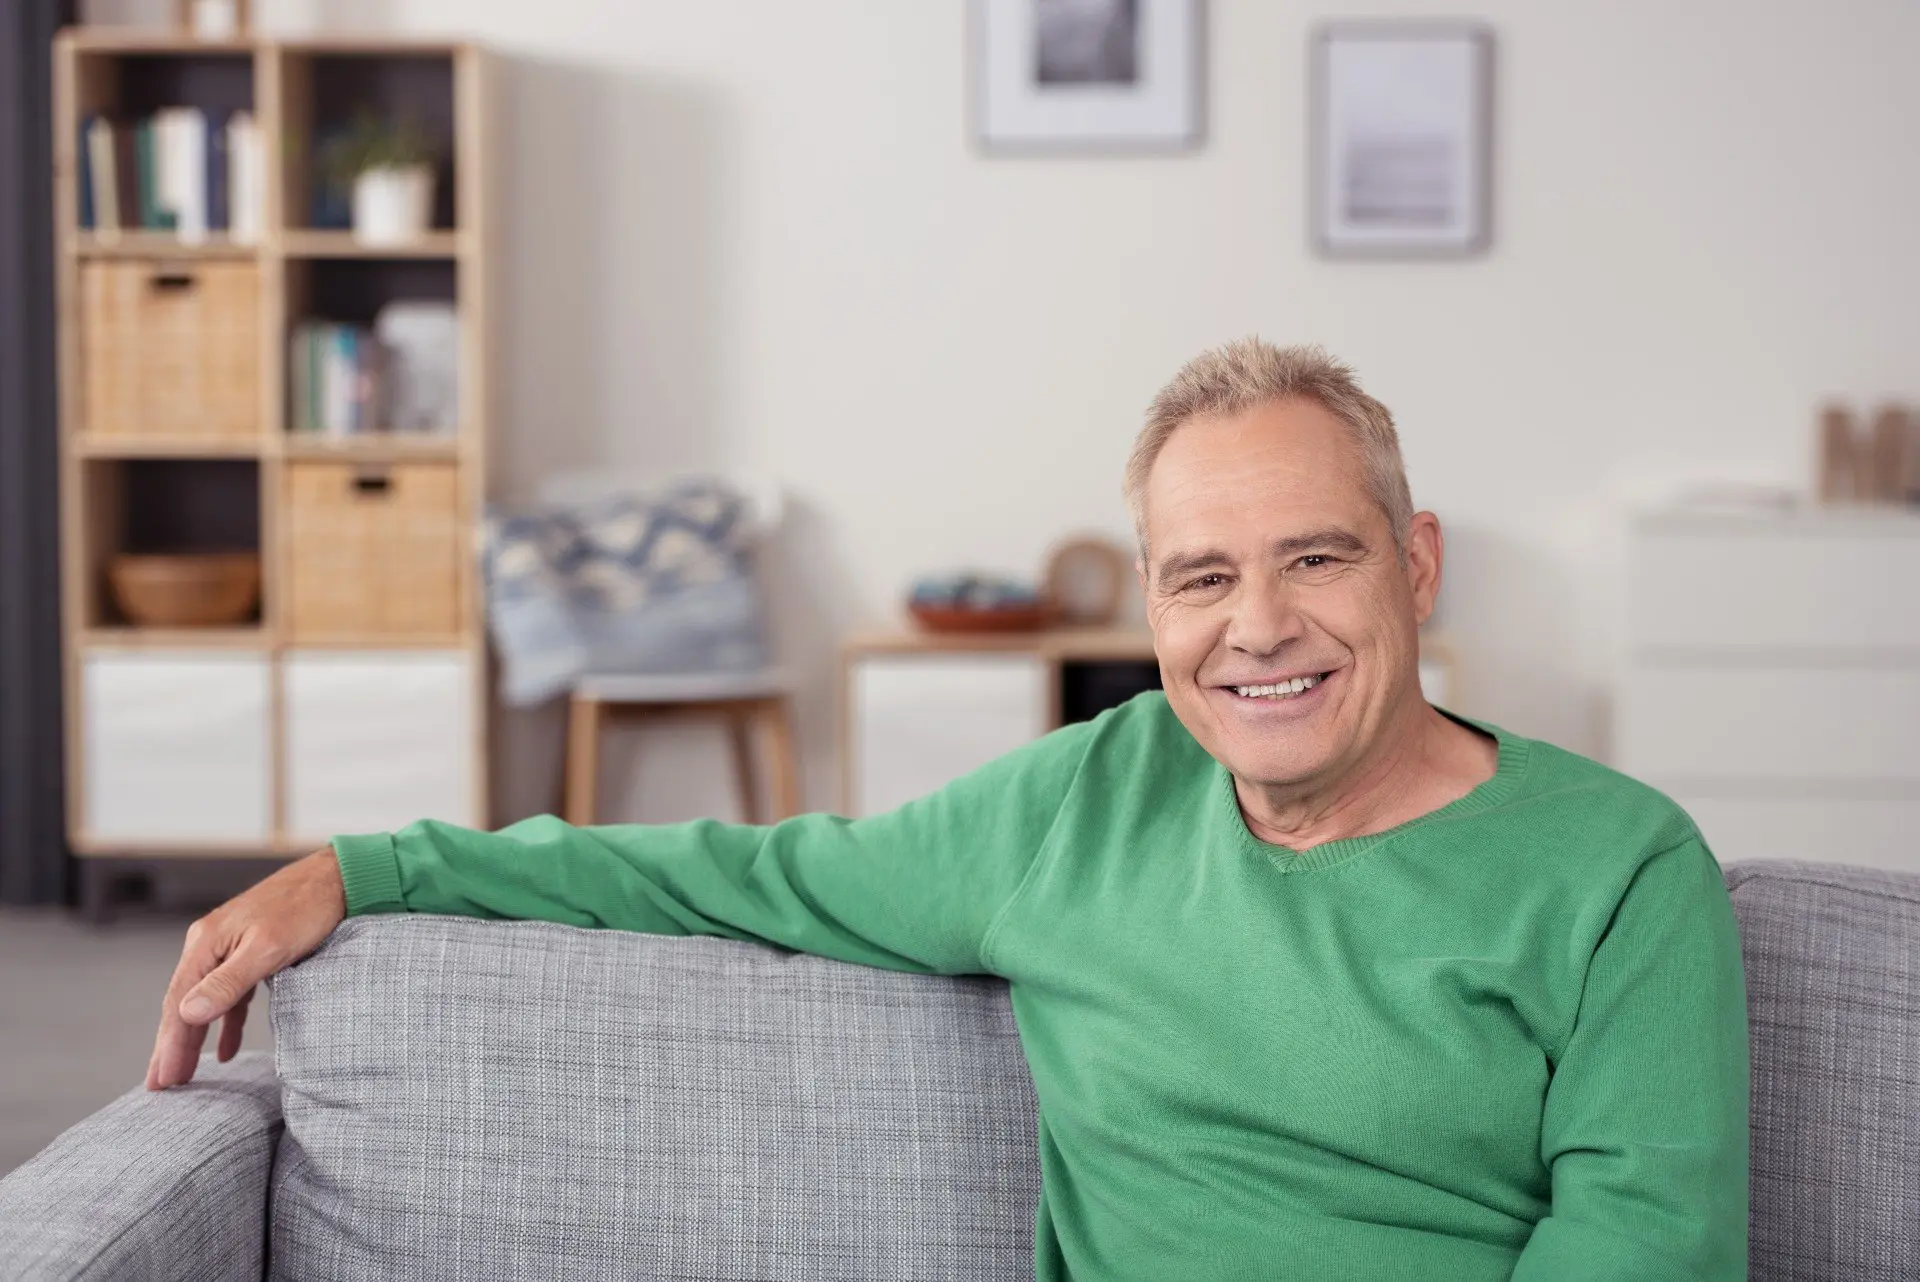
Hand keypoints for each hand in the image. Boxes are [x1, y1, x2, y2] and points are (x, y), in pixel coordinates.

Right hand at [146, 846, 347, 1089]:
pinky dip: (226, 1023)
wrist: (337, 877)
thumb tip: (187, 1014)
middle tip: (162, 1086)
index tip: (162, 1079)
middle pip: (185, 1004)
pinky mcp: (251, 952)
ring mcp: (229, 949)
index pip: (178, 1002)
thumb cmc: (305, 908)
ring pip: (206, 1001)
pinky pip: (231, 995)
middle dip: (173, 1046)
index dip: (169, 1043)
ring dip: (195, 1038)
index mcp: (207, 943)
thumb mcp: (268, 948)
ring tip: (185, 1074)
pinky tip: (226, 1048)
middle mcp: (210, 945)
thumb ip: (229, 982)